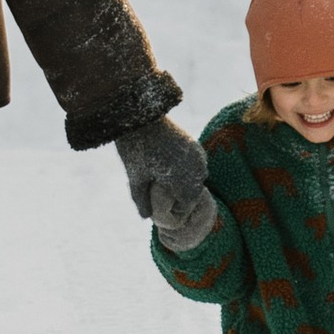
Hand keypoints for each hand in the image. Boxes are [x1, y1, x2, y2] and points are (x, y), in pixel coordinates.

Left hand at [116, 115, 215, 242]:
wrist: (140, 115)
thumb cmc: (136, 149)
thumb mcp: (136, 178)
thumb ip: (141, 199)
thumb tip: (146, 218)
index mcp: (183, 179)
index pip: (188, 204)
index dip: (177, 210)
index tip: (164, 209)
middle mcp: (195, 168)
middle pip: (194, 190)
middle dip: (182, 196)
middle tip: (165, 197)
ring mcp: (196, 154)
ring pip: (198, 176)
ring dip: (187, 181)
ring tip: (168, 182)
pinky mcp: (193, 143)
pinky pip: (197, 162)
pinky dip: (188, 168)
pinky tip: (173, 167)